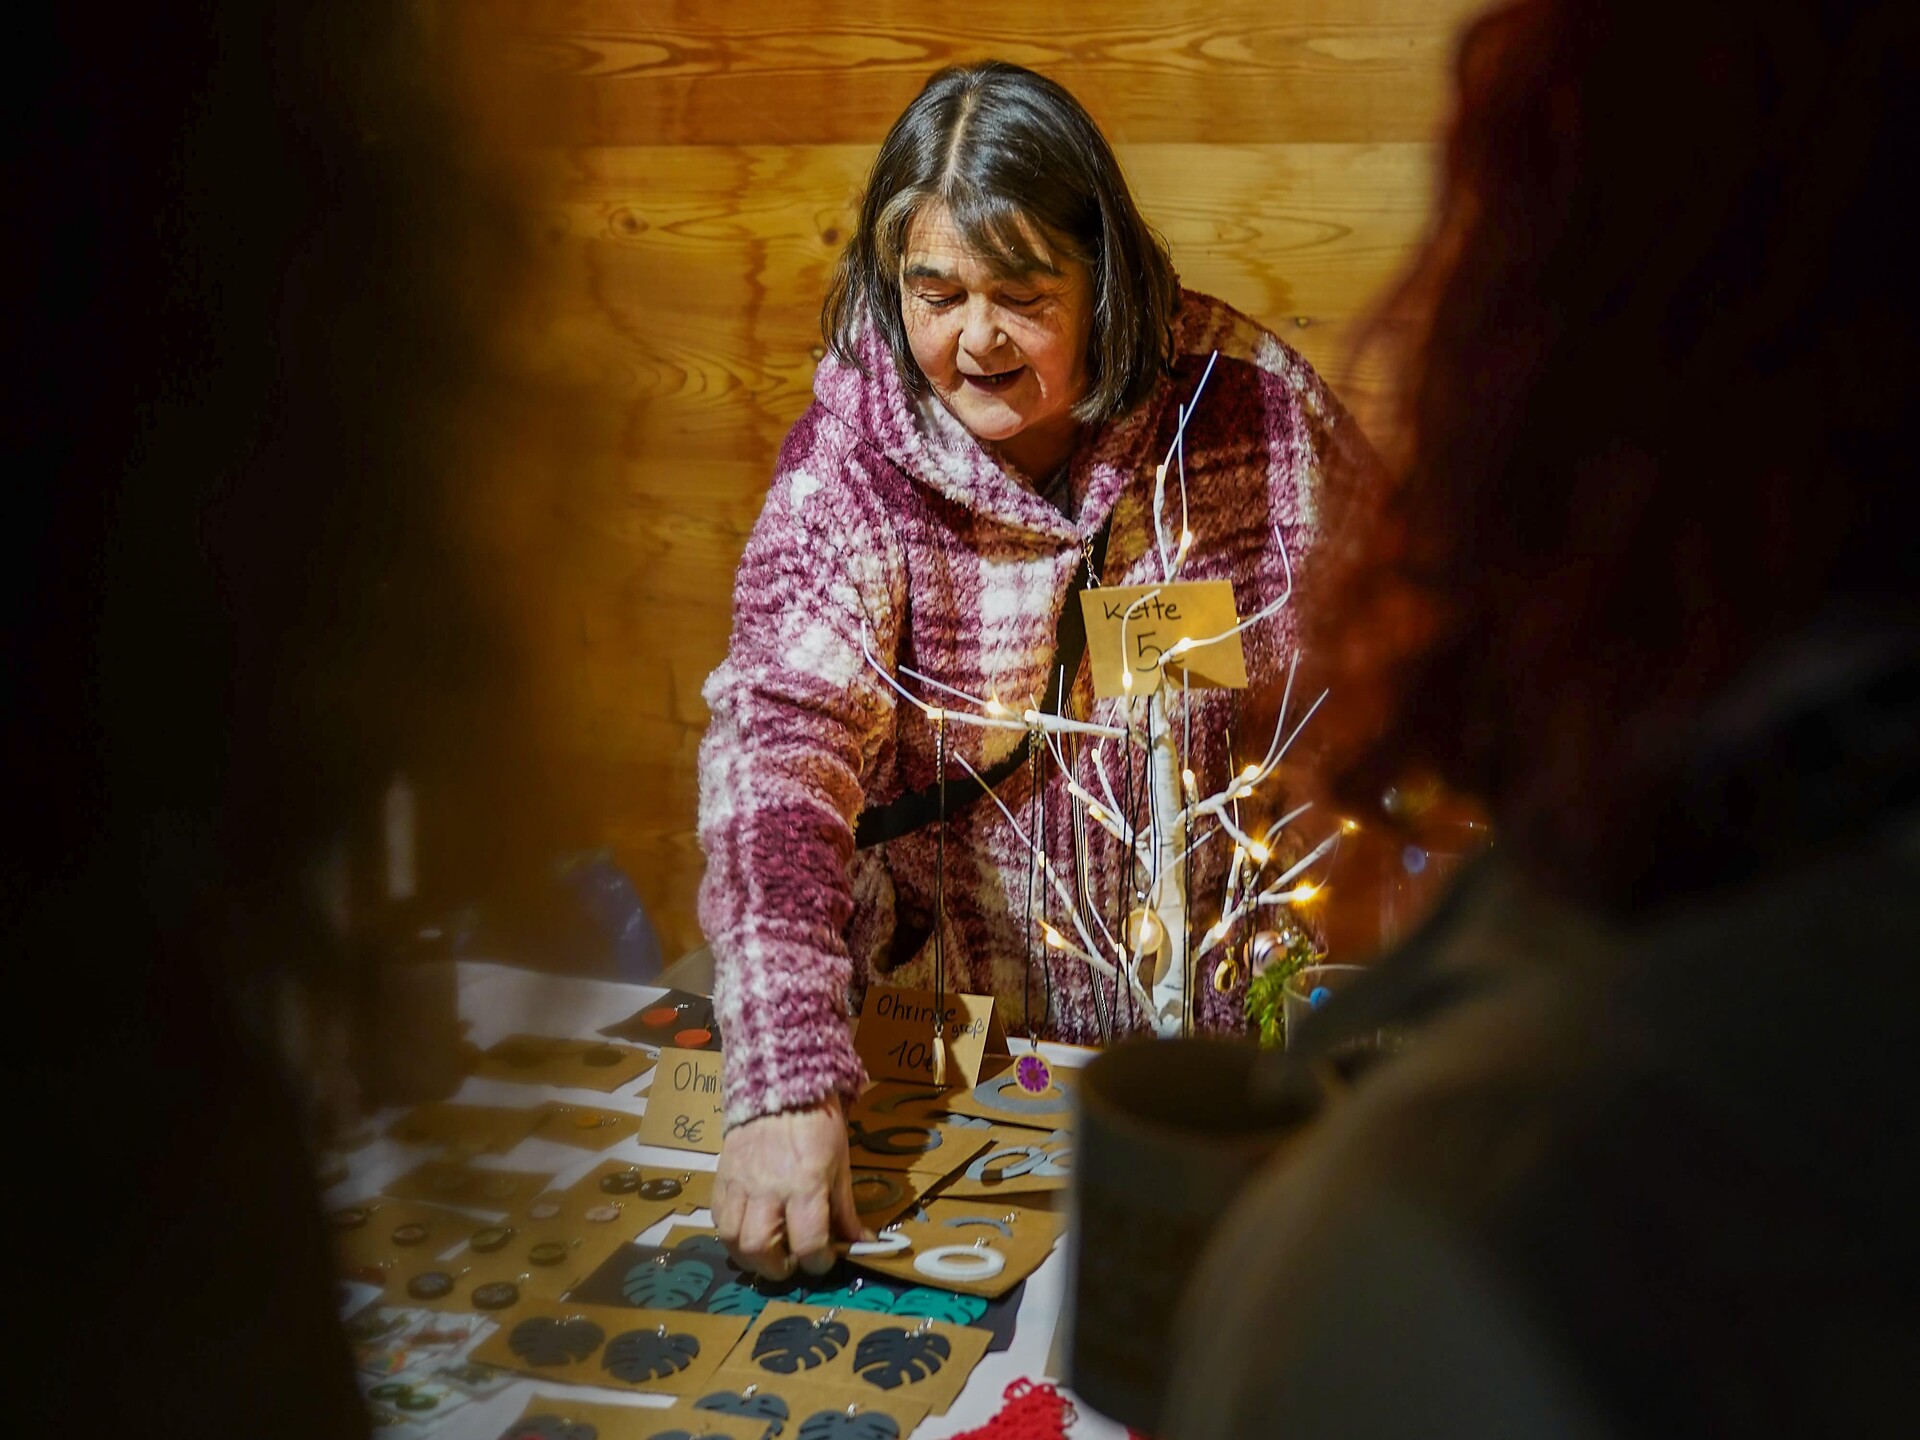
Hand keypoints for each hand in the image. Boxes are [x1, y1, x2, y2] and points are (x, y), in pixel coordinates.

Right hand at [714, 1096, 868, 1279]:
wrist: (780, 1086)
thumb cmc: (818, 1127)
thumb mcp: (840, 1167)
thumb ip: (845, 1211)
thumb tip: (861, 1245)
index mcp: (806, 1186)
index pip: (809, 1243)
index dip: (819, 1262)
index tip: (824, 1259)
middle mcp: (769, 1190)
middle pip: (761, 1249)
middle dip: (778, 1268)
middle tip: (791, 1262)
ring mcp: (740, 1184)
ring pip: (732, 1240)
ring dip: (750, 1257)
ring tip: (767, 1253)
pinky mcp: (722, 1178)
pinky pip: (717, 1219)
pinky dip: (731, 1234)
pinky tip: (747, 1230)